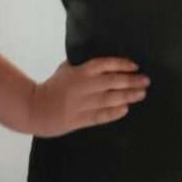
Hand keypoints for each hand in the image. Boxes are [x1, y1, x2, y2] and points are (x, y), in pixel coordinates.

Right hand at [29, 57, 149, 137]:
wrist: (35, 108)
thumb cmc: (53, 85)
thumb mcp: (66, 69)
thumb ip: (83, 65)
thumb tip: (103, 62)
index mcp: (80, 71)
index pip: (105, 64)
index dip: (122, 64)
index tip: (135, 66)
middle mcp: (83, 86)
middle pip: (112, 81)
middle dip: (131, 81)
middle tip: (146, 81)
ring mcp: (82, 103)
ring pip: (110, 99)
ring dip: (128, 96)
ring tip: (141, 94)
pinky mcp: (80, 119)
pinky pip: (100, 116)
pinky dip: (114, 113)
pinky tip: (125, 109)